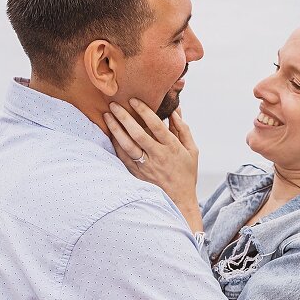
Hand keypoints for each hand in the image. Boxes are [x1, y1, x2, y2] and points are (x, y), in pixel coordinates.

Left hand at [104, 101, 201, 230]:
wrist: (179, 200)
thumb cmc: (186, 173)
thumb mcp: (192, 150)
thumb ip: (183, 130)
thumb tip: (175, 111)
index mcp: (172, 148)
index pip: (157, 126)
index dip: (144, 112)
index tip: (134, 100)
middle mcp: (158, 156)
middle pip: (138, 134)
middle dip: (125, 117)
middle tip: (114, 104)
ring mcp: (146, 166)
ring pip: (128, 146)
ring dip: (116, 130)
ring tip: (107, 116)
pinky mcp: (137, 174)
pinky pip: (123, 157)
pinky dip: (116, 144)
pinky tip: (111, 134)